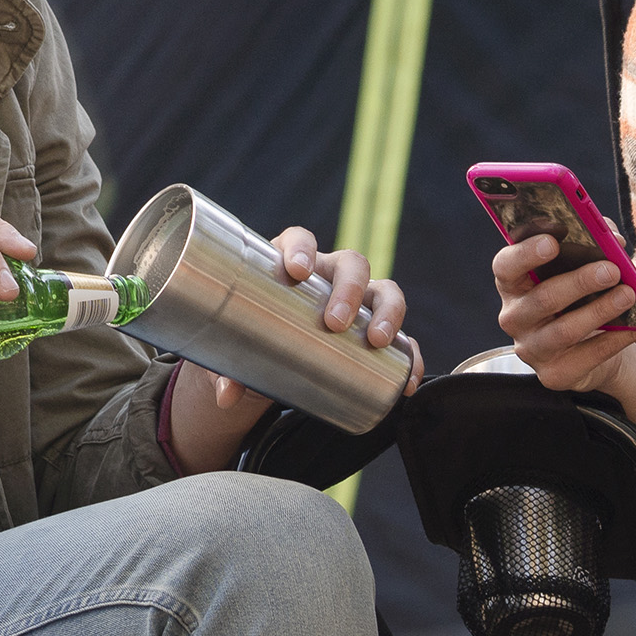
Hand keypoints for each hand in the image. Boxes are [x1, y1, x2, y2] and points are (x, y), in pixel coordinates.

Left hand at [165, 228, 412, 467]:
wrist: (272, 364)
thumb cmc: (252, 342)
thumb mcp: (235, 354)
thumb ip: (226, 370)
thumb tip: (227, 396)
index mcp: (292, 264)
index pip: (300, 240)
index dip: (302, 248)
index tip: (296, 270)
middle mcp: (330, 276)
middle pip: (352, 264)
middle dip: (349, 289)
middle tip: (336, 322)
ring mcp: (359, 302)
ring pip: (385, 292)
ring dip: (388, 313)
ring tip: (377, 342)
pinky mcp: (376, 333)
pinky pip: (402, 338)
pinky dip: (409, 356)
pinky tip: (406, 379)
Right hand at [490, 230, 635, 443]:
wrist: (592, 345)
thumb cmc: (582, 295)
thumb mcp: (585, 264)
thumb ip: (596, 242)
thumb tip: (614, 240)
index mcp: (514, 283)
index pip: (505, 265)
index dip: (526, 253)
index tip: (552, 242)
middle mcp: (514, 317)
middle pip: (542, 298)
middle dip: (580, 282)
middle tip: (612, 270)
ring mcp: (531, 349)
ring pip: (565, 330)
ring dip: (600, 310)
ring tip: (629, 295)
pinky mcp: (554, 375)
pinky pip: (587, 357)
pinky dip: (615, 340)